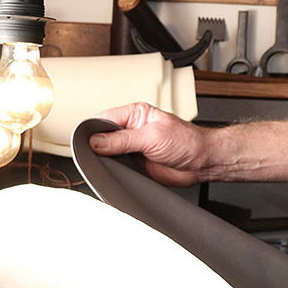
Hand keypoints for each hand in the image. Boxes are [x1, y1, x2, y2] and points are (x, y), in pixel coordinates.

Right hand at [88, 102, 208, 187]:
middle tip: (94, 155)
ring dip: (104, 159)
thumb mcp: (153, 136)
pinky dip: (113, 171)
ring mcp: (132, 148)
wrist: (203, 163)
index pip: (103, 118)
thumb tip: (95, 141)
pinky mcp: (135, 165)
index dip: (92, 130)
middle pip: (102, 137)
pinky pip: (117, 168)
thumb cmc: (187, 142)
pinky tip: (112, 172)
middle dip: (96, 146)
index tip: (85, 141)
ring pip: (107, 153)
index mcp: (135, 114)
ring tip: (105, 164)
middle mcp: (131, 130)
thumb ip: (123, 139)